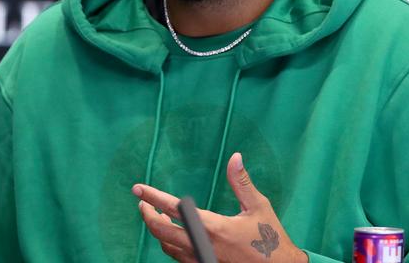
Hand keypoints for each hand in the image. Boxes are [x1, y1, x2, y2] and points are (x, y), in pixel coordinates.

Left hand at [132, 153, 307, 262]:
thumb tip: (236, 157)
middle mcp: (202, 247)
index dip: (152, 197)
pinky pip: (178, 257)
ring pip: (167, 247)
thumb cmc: (271, 240)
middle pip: (160, 232)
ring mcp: (201, 262)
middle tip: (142, 203)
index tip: (138, 188)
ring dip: (158, 230)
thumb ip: (242, 182)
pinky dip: (170, 243)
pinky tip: (174, 234)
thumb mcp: (258, 207)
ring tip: (158, 216)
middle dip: (147, 215)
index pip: (173, 209)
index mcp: (213, 228)